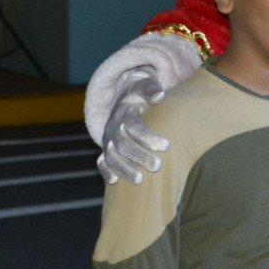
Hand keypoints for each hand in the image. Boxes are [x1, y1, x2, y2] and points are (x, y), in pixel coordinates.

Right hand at [83, 33, 203, 183]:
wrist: (125, 99)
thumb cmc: (142, 96)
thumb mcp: (146, 87)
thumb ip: (152, 89)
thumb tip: (159, 95)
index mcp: (124, 112)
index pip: (133, 125)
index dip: (148, 136)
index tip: (166, 146)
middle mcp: (113, 127)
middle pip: (123, 143)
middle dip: (139, 156)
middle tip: (158, 167)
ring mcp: (108, 140)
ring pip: (112, 156)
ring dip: (125, 168)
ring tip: (140, 180)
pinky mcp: (106, 150)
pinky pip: (101, 162)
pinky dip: (106, 171)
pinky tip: (114, 181)